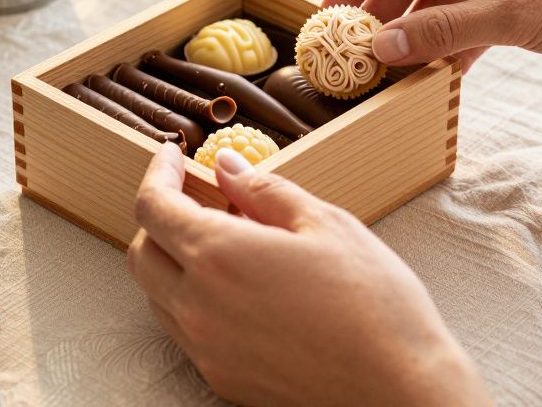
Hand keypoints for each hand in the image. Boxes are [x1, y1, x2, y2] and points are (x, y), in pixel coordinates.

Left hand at [128, 143, 490, 406]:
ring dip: (174, 262)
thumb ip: (264, 192)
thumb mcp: (326, 225)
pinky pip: (184, 331)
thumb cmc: (375, 306)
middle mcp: (198, 306)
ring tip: (227, 243)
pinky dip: (193, 300)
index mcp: (219, 255)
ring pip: (157, 295)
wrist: (400, 392)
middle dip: (158, 218)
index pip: (152, 207)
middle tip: (197, 198)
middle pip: (142, 253)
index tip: (171, 157)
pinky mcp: (221, 379)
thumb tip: (226, 167)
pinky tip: (240, 289)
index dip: (156, 174)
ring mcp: (205, 349)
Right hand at [323, 0, 541, 73]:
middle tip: (350, 51)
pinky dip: (445, 48)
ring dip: (412, 34)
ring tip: (383, 71)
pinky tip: (428, 78)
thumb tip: (379, 48)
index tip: (329, 13)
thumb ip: (441, 31)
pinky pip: (465, 24)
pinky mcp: (520, 7)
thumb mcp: (513, 16)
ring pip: (437, 2)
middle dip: (379, 11)